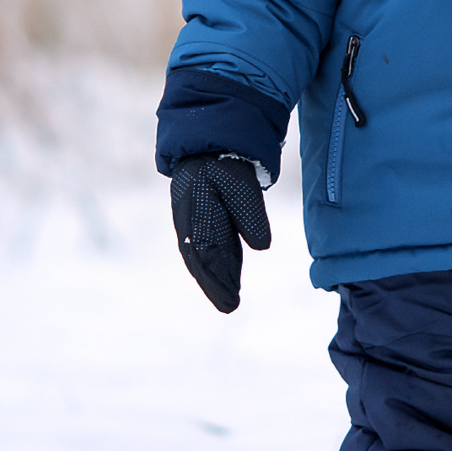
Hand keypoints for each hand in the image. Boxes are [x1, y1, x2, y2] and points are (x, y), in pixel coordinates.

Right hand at [170, 154, 270, 311]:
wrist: (208, 143)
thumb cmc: (225, 163)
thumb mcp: (242, 184)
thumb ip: (251, 213)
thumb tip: (262, 246)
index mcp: (197, 213)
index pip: (206, 254)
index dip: (217, 279)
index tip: (230, 299)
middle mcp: (190, 221)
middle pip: (201, 261)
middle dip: (215, 284)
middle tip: (230, 307)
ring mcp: (191, 221)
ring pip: (202, 256)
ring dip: (215, 277)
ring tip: (230, 298)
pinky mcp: (199, 219)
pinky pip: (206, 246)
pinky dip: (217, 263)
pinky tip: (229, 275)